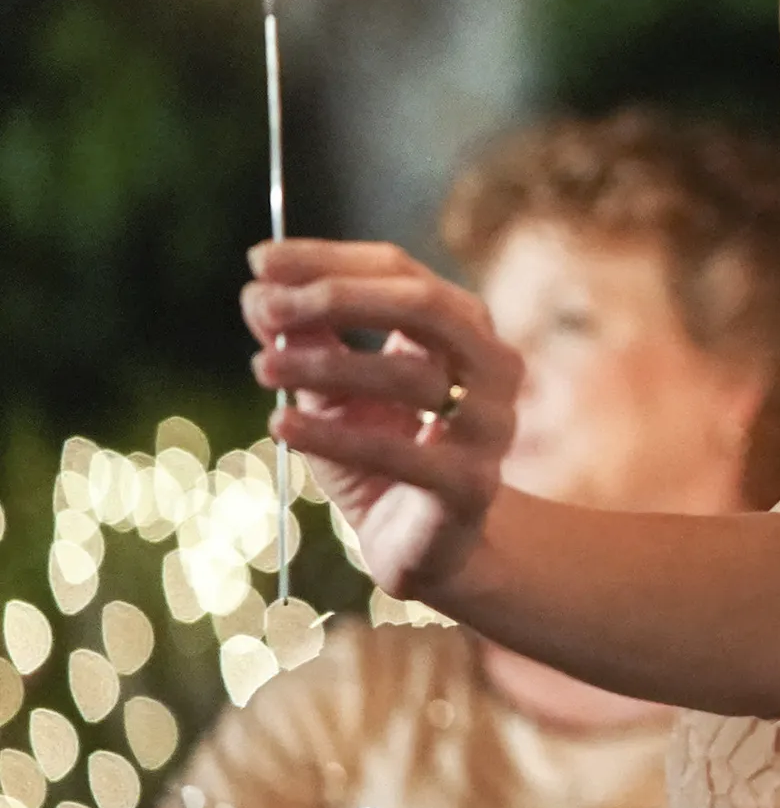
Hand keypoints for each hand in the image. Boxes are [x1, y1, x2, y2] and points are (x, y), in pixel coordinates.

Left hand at [242, 240, 522, 596]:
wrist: (429, 547)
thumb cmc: (382, 455)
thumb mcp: (334, 392)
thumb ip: (306, 342)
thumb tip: (258, 293)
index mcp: (463, 330)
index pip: (401, 272)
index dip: (330, 260)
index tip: (260, 261)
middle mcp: (492, 368)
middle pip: (425, 307)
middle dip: (339, 297)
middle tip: (265, 306)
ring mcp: (490, 427)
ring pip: (413, 378)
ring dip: (327, 364)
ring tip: (262, 367)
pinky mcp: (472, 486)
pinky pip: (400, 455)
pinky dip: (335, 437)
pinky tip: (283, 425)